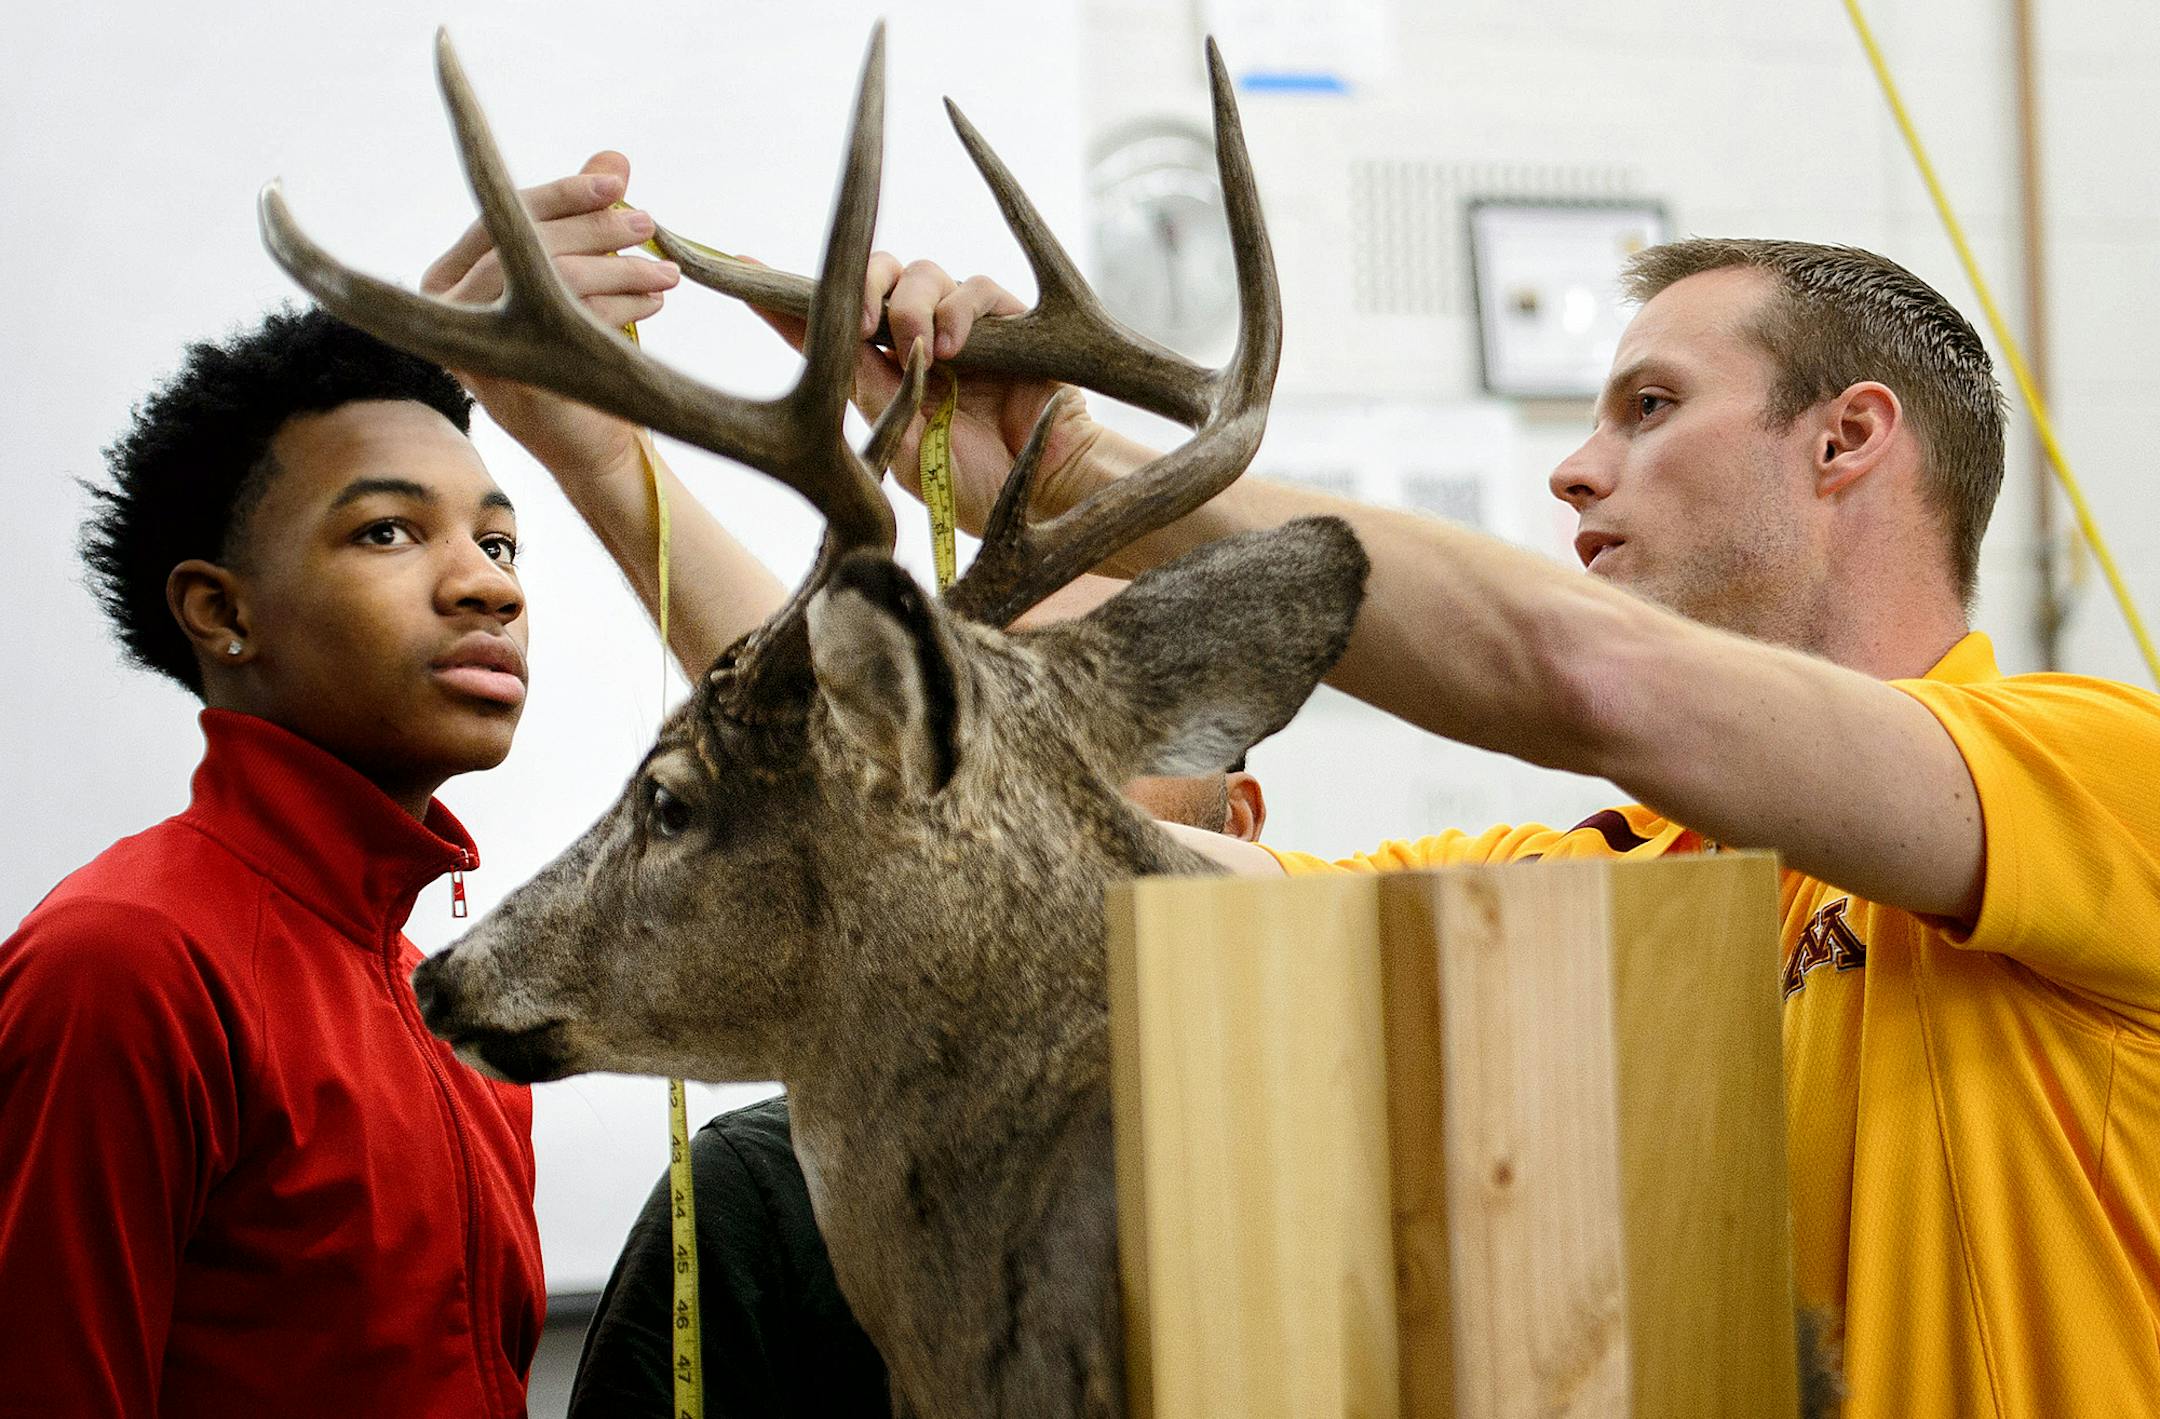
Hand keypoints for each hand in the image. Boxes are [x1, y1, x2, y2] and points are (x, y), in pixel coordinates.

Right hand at [420, 151, 680, 482]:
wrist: (588, 448)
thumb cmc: (577, 354)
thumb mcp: (580, 278)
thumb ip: (586, 220)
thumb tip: (614, 158)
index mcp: (450, 278)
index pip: (505, 215)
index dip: (563, 192)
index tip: (617, 182)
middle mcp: (447, 311)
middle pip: (527, 242)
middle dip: (598, 228)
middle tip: (649, 223)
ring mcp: (475, 347)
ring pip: (553, 279)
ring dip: (620, 267)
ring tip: (667, 272)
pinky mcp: (514, 379)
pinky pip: (572, 322)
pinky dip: (623, 303)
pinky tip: (656, 301)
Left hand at [749, 255, 1106, 534]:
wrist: (1043, 496)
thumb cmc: (975, 485)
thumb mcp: (904, 444)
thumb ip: (872, 393)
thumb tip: (833, 343)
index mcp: (882, 372)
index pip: (825, 323)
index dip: (784, 296)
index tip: (740, 266)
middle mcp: (917, 342)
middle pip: (876, 278)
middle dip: (862, 288)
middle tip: (862, 323)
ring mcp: (962, 329)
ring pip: (923, 274)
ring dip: (913, 305)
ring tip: (925, 350)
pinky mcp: (1008, 324)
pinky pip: (975, 288)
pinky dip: (959, 308)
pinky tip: (954, 346)